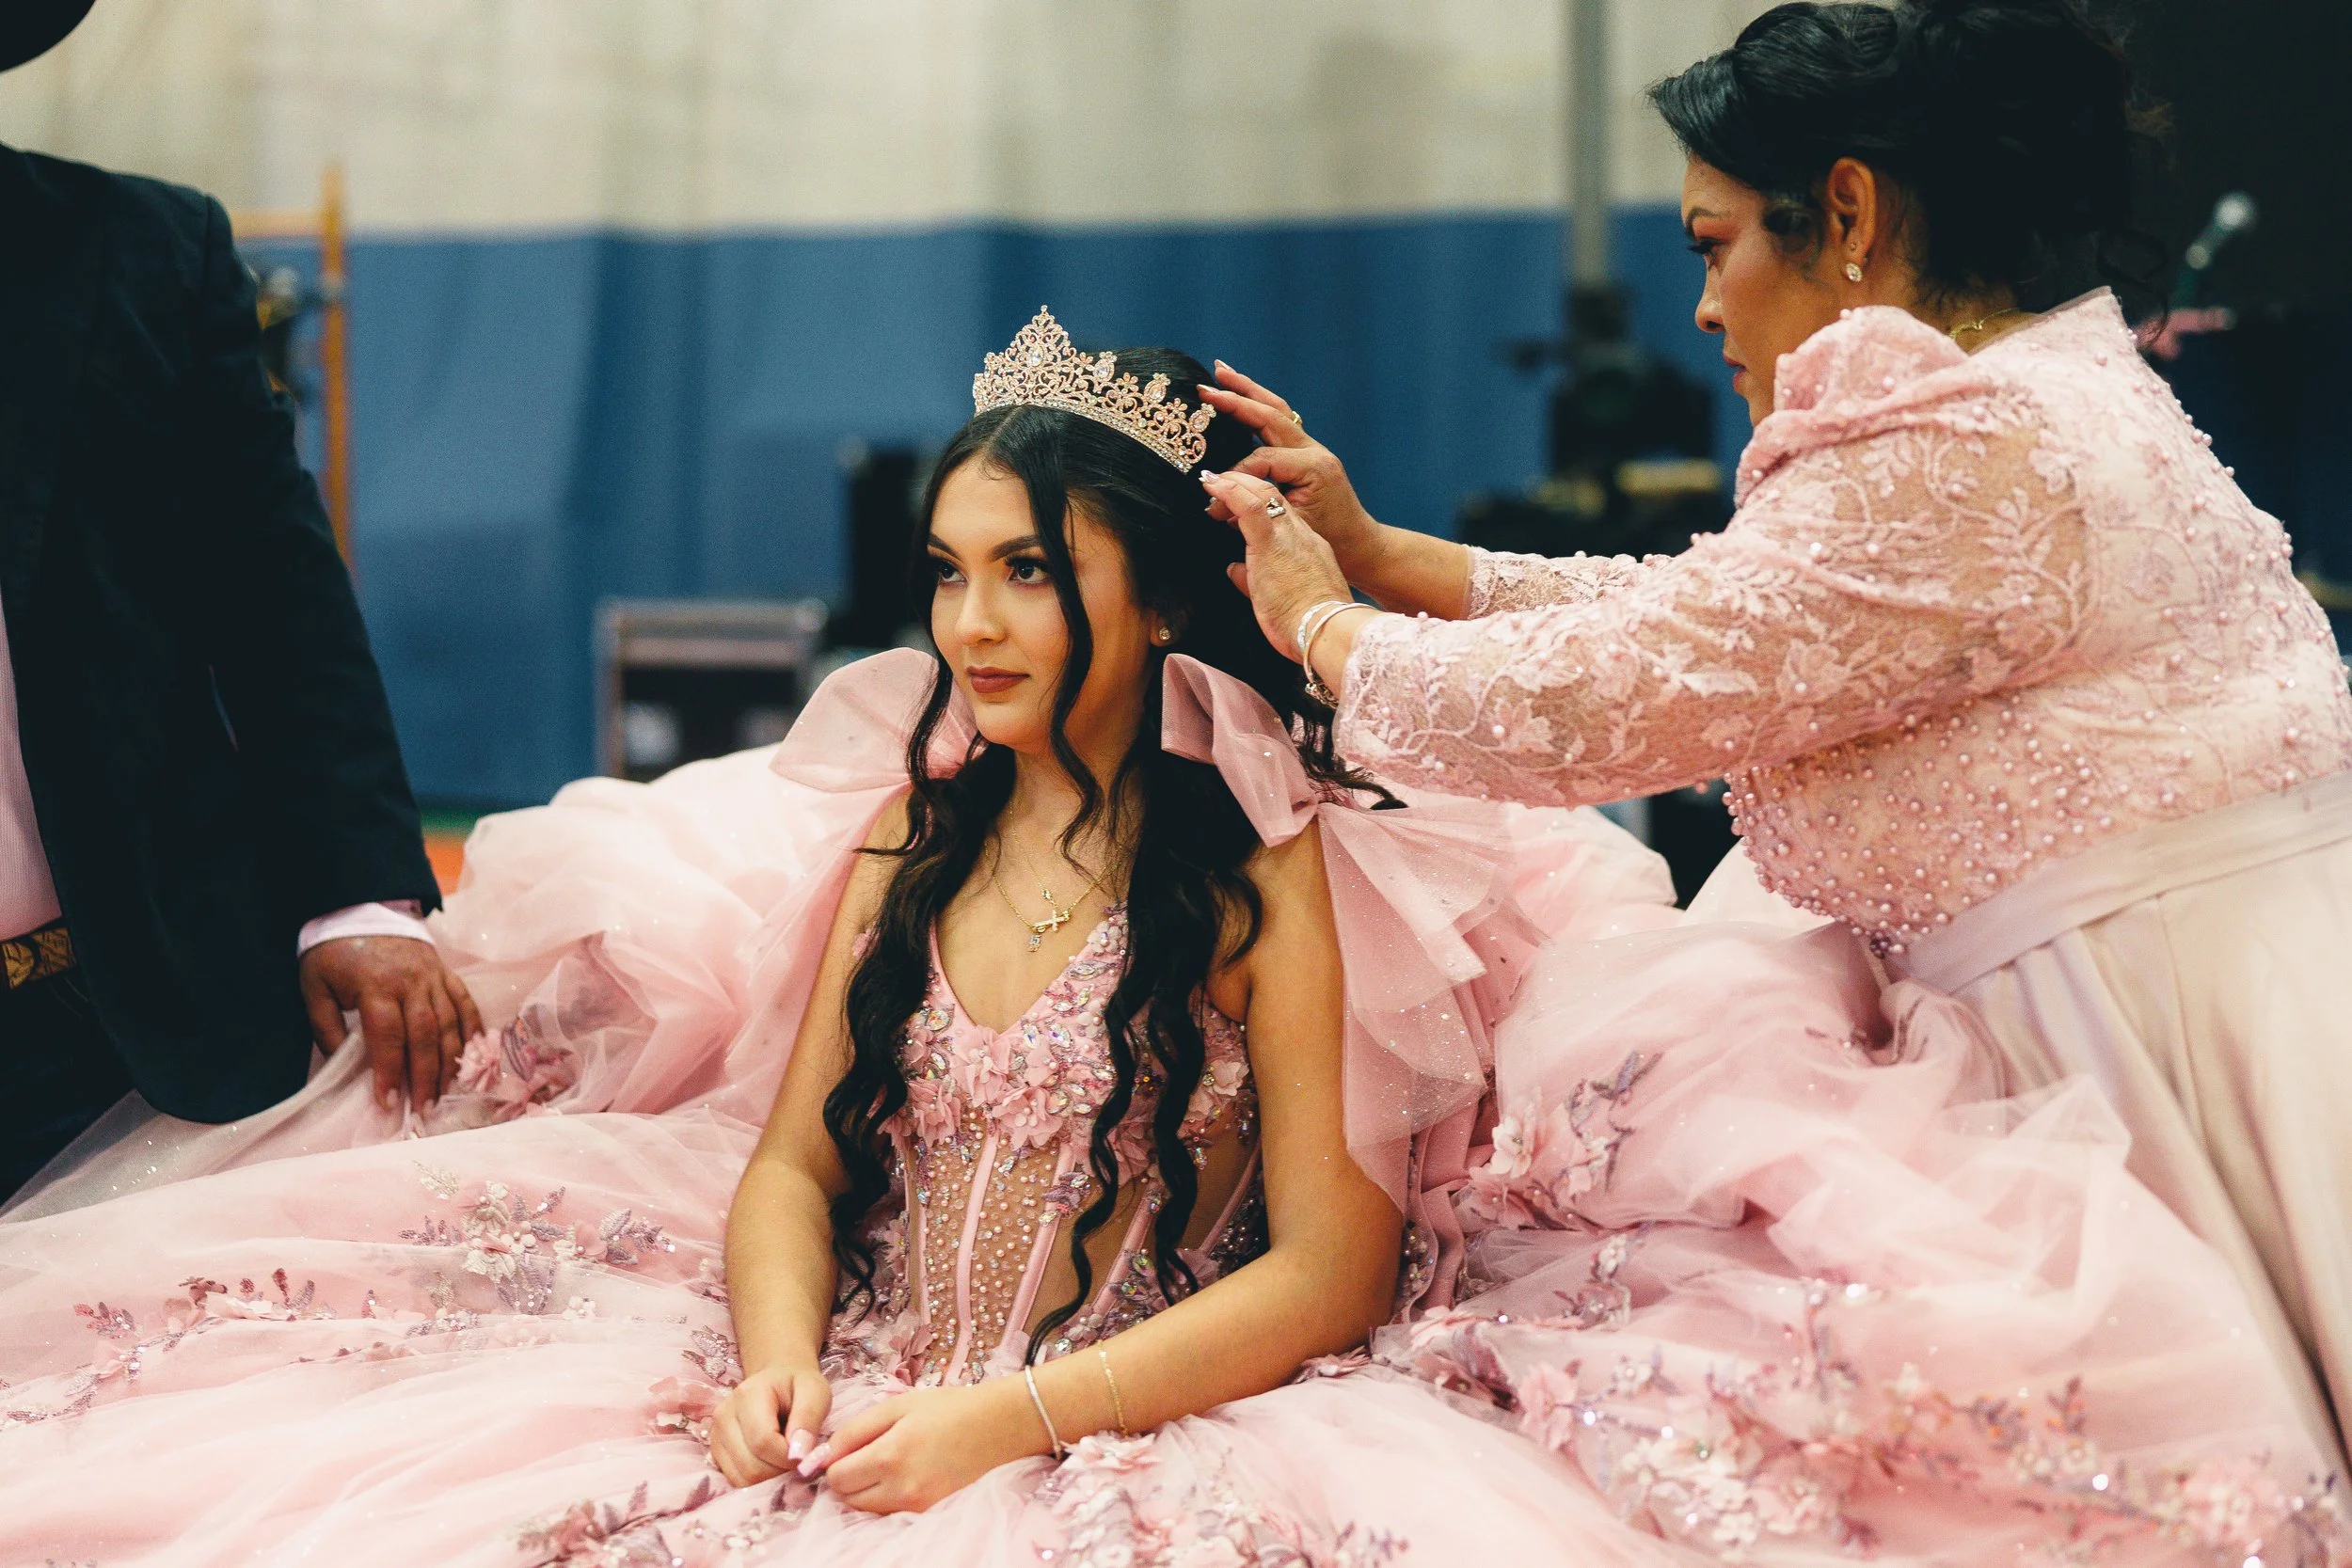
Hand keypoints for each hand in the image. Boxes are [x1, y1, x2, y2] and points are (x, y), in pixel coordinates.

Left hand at [299, 937, 481, 1110]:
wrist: (362, 908)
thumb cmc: (334, 952)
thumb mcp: (314, 986)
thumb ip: (325, 1026)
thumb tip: (340, 1065)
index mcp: (376, 986)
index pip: (387, 1036)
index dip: (390, 1071)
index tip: (388, 1103)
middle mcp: (411, 982)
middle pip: (425, 1035)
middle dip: (426, 1075)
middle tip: (424, 1109)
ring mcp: (434, 977)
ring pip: (450, 1024)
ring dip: (451, 1062)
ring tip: (447, 1093)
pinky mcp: (447, 973)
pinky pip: (465, 1004)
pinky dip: (472, 1031)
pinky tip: (473, 1056)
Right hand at [709, 1363, 831, 1487]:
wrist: (777, 1381)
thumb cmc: (797, 1386)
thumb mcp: (815, 1391)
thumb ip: (809, 1417)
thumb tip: (799, 1454)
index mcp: (748, 1395)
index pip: (763, 1442)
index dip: (788, 1457)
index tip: (805, 1452)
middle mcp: (724, 1415)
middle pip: (751, 1466)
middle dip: (780, 1470)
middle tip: (796, 1456)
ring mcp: (716, 1435)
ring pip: (742, 1478)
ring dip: (769, 1477)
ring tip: (783, 1457)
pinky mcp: (715, 1452)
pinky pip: (735, 1480)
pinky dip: (757, 1480)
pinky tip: (769, 1461)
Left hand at [818, 1381, 1044, 1514]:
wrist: (997, 1426)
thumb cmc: (947, 1408)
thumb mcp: (897, 1406)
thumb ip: (855, 1430)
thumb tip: (824, 1455)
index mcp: (890, 1457)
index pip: (836, 1477)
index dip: (833, 1462)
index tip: (845, 1448)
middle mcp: (900, 1489)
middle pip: (847, 1499)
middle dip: (847, 1478)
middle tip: (863, 1454)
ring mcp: (916, 1506)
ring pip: (865, 1510)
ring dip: (864, 1490)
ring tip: (884, 1463)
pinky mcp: (928, 1512)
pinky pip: (888, 1513)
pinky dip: (884, 1498)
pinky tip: (901, 1474)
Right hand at [1196, 363, 1383, 579]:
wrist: (1358, 544)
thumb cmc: (1329, 541)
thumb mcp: (1291, 528)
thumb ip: (1255, 513)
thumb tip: (1217, 504)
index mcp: (1313, 467)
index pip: (1262, 457)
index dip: (1234, 473)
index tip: (1211, 491)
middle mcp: (1314, 450)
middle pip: (1269, 415)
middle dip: (1235, 399)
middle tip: (1205, 388)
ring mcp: (1313, 447)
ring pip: (1276, 410)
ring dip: (1248, 390)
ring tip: (1221, 371)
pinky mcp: (1308, 451)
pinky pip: (1280, 420)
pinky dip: (1258, 405)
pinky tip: (1242, 395)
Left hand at [1199, 467, 1355, 669]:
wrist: (1326, 631)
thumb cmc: (1307, 626)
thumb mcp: (1277, 600)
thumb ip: (1254, 581)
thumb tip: (1234, 570)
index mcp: (1308, 550)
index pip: (1282, 518)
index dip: (1260, 505)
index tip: (1240, 501)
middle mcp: (1301, 536)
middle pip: (1273, 499)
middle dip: (1247, 484)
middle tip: (1221, 479)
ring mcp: (1288, 536)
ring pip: (1263, 495)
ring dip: (1236, 482)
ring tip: (1213, 479)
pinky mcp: (1271, 543)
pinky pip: (1249, 505)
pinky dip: (1228, 490)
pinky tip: (1211, 483)